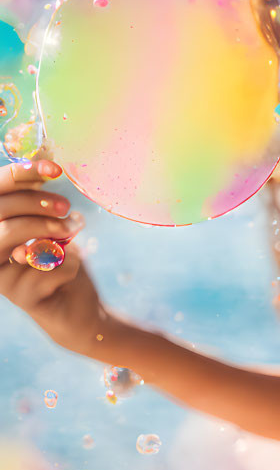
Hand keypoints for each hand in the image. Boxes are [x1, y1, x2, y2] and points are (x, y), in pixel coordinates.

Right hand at [0, 159, 109, 356]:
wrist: (79, 306)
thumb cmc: (62, 260)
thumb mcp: (53, 225)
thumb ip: (42, 202)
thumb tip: (43, 162)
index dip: (19, 175)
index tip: (54, 169)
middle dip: (35, 202)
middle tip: (65, 206)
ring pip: (9, 238)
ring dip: (46, 229)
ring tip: (70, 230)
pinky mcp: (20, 297)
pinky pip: (45, 266)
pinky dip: (68, 262)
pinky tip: (70, 270)